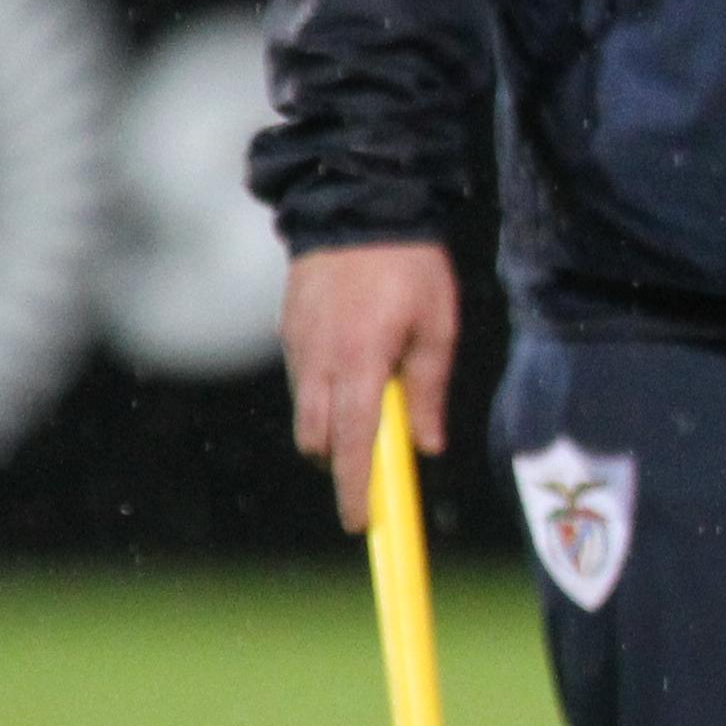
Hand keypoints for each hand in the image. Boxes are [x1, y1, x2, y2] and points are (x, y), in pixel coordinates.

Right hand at [284, 241, 458, 534]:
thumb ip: (431, 391)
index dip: (354, 487)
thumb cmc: (411, 266)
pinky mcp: (287, 329)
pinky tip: (353, 363)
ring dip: (330, 424)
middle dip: (339, 460)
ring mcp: (296, 345)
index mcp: (361, 363)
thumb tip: (426, 447)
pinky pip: (300, 379)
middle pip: (315, 439)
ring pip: (303, 411)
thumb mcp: (438, 328)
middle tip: (372, 459)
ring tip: (370, 398)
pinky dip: (322, 390)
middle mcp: (319, 360)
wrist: (359, 202)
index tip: (360, 522)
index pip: (352, 443)